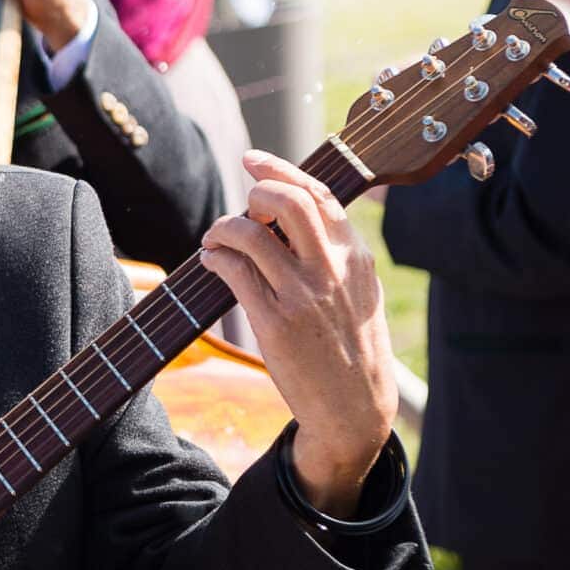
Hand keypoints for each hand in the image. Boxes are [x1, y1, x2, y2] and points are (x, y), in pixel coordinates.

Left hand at [198, 151, 396, 511]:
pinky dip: (215, 258)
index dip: (282, 171)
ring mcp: (303, 295)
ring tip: (215, 239)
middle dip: (255, 192)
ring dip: (223, 228)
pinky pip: (235, 271)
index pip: (320, 196)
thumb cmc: (350, 348)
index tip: (255, 161)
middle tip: (241, 204)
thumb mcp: (359, 292)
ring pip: (252, 234)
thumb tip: (293, 214)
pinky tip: (210, 262)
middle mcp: (331, 270)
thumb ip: (335, 253)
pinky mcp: (276, 323)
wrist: (355, 408)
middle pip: (288, 203)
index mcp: (356, 257)